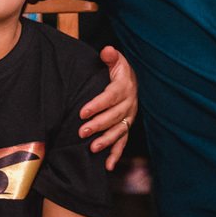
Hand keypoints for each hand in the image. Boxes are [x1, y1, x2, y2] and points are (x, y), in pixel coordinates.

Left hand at [79, 46, 137, 169]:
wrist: (133, 81)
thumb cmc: (118, 71)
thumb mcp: (116, 61)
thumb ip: (110, 57)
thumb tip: (107, 51)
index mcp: (124, 87)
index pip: (110, 97)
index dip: (97, 105)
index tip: (82, 112)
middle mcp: (129, 104)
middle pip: (114, 116)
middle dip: (98, 125)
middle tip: (82, 131)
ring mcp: (129, 118)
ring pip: (119, 131)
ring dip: (107, 140)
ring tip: (93, 148)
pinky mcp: (126, 127)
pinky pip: (123, 142)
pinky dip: (116, 154)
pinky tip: (107, 165)